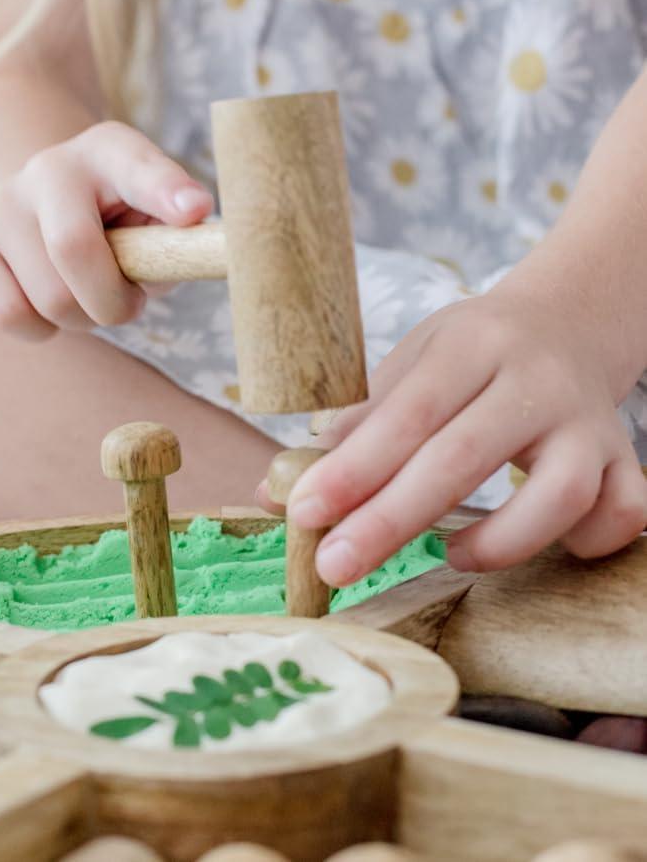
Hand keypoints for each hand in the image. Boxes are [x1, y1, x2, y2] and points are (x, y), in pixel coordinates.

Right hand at [0, 122, 212, 339]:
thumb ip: (176, 238)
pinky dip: (41, 329)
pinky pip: (8, 314)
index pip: (136, 164)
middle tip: (127, 304)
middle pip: (74, 249)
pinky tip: (50, 306)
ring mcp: (1, 204)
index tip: (193, 209)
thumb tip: (191, 229)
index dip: (164, 187)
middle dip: (114, 302)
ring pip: (48, 297)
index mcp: (111, 153)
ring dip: (81, 319)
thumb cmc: (117, 226)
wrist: (44, 210)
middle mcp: (49, 168)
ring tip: (86, 297)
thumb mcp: (155, 220)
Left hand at [260, 289, 646, 585]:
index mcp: (468, 347)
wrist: (568, 320)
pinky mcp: (622, 454)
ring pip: (558, 493)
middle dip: (390, 520)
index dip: (352, 469)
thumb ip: (356, 424)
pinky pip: (624, 511)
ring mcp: (585, 420)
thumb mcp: (412, 365)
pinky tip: (544, 545)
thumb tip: (275, 488)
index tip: (302, 513)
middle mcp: (532, 380)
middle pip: (461, 457)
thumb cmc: (474, 352)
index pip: (405, 414)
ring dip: (498, 541)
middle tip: (335, 567)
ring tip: (451, 556)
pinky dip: (588, 539)